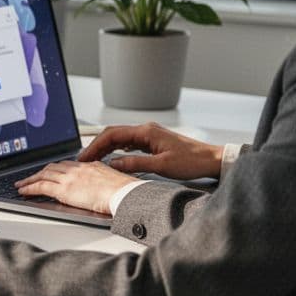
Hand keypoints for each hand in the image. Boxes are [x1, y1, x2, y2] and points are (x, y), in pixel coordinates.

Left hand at [15, 160, 137, 213]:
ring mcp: (69, 178)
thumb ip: (102, 180)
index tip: (49, 171)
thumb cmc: (125, 191)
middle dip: (39, 172)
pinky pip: (41, 187)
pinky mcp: (64, 190)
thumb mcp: (114, 180)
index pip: (67, 164)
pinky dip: (29, 188)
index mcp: (90, 166)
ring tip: (21, 184)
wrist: (125, 193)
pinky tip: (23, 191)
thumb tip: (101, 186)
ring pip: (43, 175)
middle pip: (52, 168)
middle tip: (30, 177)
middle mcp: (77, 169)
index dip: (55, 168)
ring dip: (30, 180)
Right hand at [78, 122, 222, 178]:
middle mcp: (146, 130)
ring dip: (105, 147)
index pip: (112, 135)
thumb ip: (134, 164)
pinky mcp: (153, 142)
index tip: (84, 157)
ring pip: (120, 138)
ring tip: (93, 160)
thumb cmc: (191, 161)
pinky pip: (129, 143)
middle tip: (83, 159)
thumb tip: (112, 164)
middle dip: (96, 146)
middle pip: (113, 134)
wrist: (211, 159)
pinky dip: (116, 149)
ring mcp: (149, 135)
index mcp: (146, 132)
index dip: (95, 146)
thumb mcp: (161, 166)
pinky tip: (112, 157)